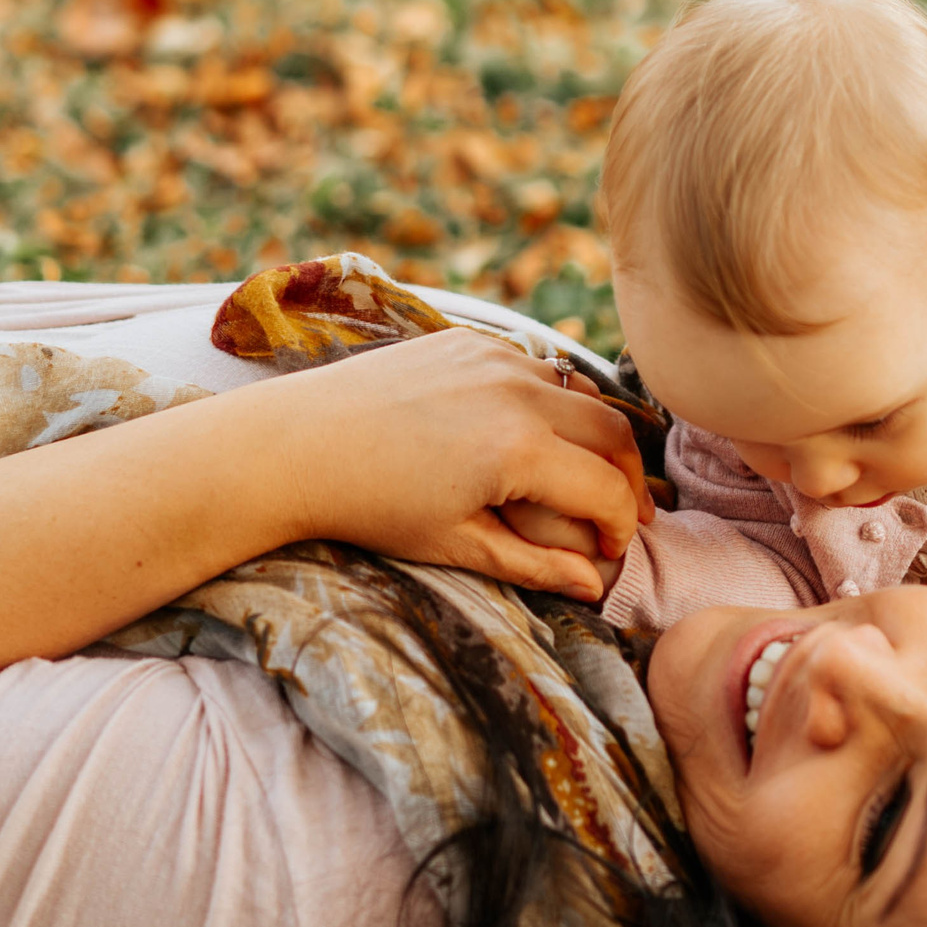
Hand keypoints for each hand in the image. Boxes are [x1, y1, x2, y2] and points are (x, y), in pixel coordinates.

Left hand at [278, 329, 652, 599]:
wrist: (296, 446)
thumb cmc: (371, 506)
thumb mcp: (457, 545)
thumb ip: (534, 564)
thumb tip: (594, 586)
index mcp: (519, 451)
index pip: (607, 490)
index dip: (621, 528)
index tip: (612, 552)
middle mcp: (517, 393)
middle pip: (614, 431)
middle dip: (629, 479)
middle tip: (624, 514)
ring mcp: (494, 357)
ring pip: (582, 392)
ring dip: (599, 436)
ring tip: (591, 475)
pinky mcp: (469, 340)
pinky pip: (538, 368)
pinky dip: (556, 402)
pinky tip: (542, 435)